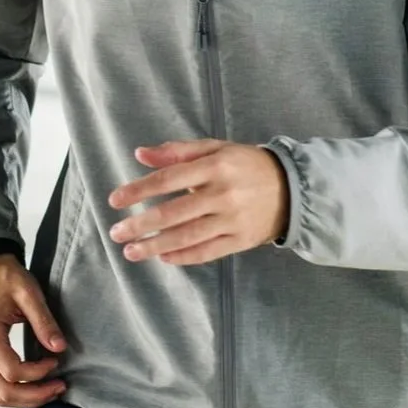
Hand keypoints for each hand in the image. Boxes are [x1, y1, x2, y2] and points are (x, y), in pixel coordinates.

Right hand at [0, 254, 66, 407]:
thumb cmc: (6, 278)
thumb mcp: (29, 293)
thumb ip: (44, 321)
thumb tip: (59, 348)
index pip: (12, 372)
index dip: (38, 373)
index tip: (57, 360)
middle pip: (3, 392)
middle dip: (34, 396)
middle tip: (60, 387)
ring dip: (25, 399)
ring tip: (52, 390)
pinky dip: (16, 392)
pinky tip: (37, 386)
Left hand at [108, 139, 290, 265]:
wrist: (292, 188)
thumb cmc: (246, 165)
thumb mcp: (216, 149)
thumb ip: (178, 151)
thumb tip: (140, 154)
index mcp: (215, 166)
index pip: (168, 179)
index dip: (138, 190)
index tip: (115, 201)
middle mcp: (222, 194)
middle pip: (172, 213)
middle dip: (140, 225)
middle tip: (116, 232)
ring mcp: (232, 219)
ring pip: (186, 237)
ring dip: (155, 246)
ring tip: (131, 251)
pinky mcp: (241, 239)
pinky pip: (207, 252)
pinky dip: (183, 257)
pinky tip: (163, 258)